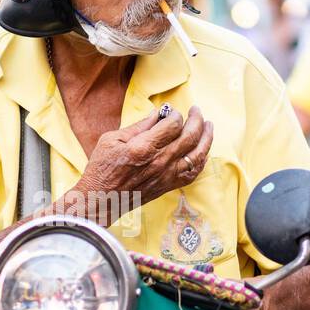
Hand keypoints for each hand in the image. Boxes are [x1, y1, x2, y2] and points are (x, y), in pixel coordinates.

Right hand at [70, 106, 212, 223]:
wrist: (100, 199)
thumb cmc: (102, 168)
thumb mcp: (112, 139)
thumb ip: (138, 126)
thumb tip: (158, 114)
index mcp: (144, 147)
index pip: (173, 124)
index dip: (175, 114)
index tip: (170, 112)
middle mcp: (160, 161)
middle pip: (190, 136)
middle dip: (196, 120)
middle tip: (196, 111)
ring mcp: (167, 175)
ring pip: (197, 154)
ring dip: (206, 138)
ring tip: (208, 126)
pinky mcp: (168, 186)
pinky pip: (193, 173)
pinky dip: (201, 160)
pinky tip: (202, 150)